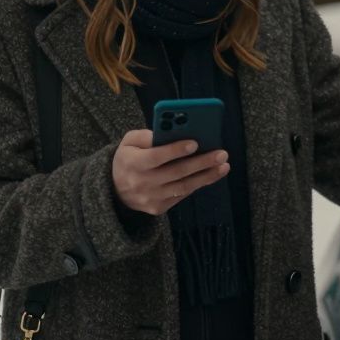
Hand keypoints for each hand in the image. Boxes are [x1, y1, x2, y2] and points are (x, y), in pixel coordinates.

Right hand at [112, 129, 228, 215]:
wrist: (115, 190)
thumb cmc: (128, 158)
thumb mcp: (129, 142)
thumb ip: (146, 136)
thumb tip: (171, 131)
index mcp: (132, 163)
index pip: (155, 157)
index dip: (175, 150)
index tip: (195, 143)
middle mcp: (142, 183)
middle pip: (176, 172)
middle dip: (201, 162)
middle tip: (221, 154)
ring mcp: (151, 198)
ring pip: (184, 187)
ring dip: (206, 176)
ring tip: (223, 165)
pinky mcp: (159, 208)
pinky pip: (183, 195)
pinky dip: (198, 184)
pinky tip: (211, 174)